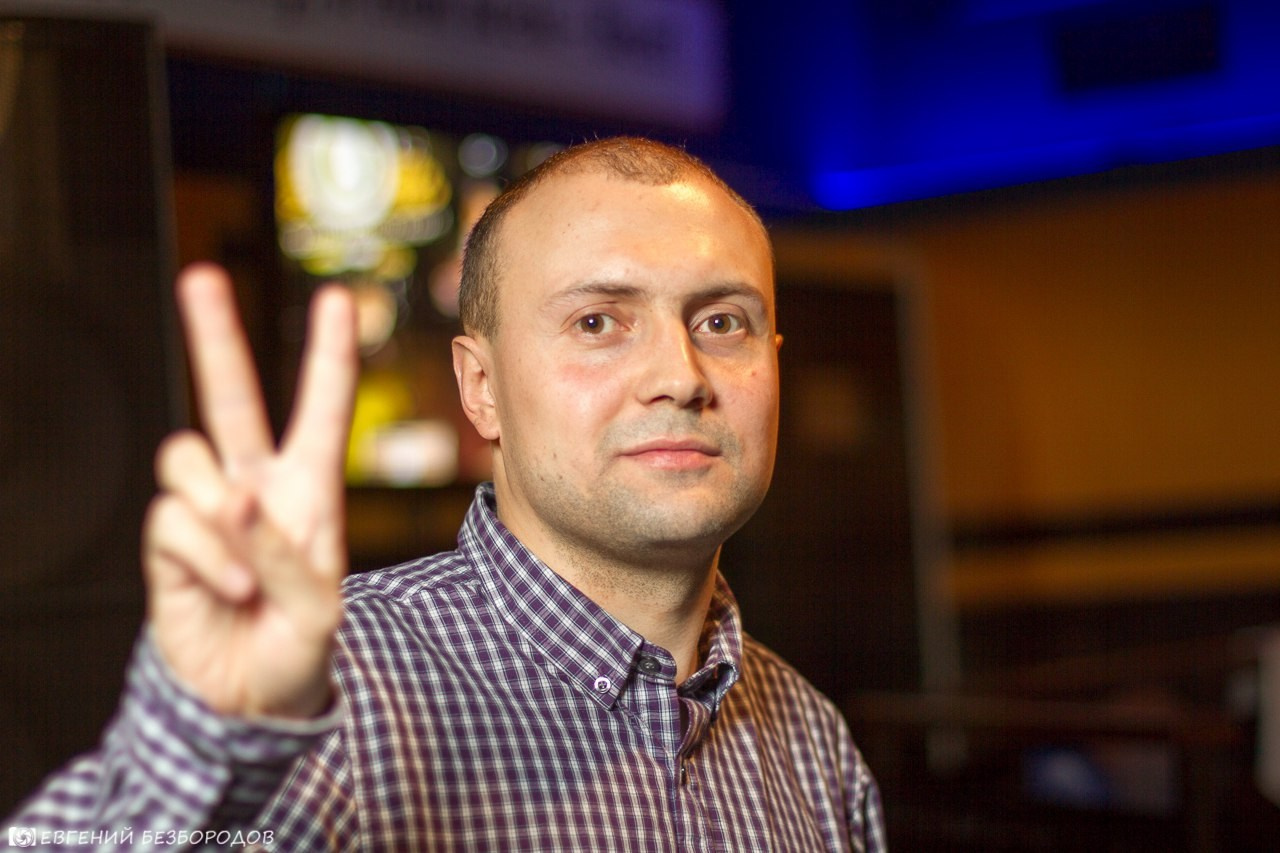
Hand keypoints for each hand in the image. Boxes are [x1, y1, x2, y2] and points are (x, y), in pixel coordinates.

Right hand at [143, 263, 356, 717]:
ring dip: (218, 512)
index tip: (339, 298)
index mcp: (309, 490)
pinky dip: (206, 559)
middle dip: (216, 337)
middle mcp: (256, 487)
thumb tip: (232, 502)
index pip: (321, 411)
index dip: (329, 355)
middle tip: (201, 276)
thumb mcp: (318, 605)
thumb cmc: (297, 643)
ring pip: (188, 458)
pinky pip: (175, 521)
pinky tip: (229, 591)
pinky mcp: (170, 542)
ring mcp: (209, 511)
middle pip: (230, 398)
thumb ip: (284, 553)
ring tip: (247, 574)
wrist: (249, 697)